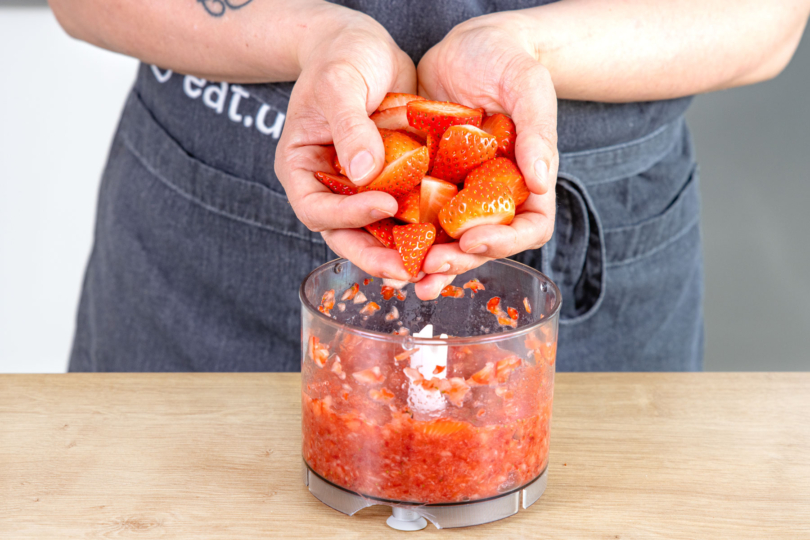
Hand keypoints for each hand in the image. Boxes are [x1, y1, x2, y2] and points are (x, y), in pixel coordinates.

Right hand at [275, 7, 417, 281]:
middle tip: (408, 269)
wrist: (367, 47)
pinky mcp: (393, 183)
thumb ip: (349, 127)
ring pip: (377, 233)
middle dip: (376, 255)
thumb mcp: (340, 84)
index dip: (347, 215)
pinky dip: (424, 228)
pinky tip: (448, 240)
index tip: (384, 205)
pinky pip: (406, 214)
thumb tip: (364, 173)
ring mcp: (362, 190)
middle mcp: (331, 188)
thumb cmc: (341, 57)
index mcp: (302, 169)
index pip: (317, 209)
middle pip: (346, 236)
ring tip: (432, 266)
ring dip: (403, 252)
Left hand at [414, 13, 558, 298]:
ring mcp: (459, 191)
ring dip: (427, 260)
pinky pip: (415, 215)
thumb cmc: (507, 59)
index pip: (529, 227)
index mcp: (525, 180)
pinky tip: (381, 244)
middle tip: (430, 264)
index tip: (473, 240)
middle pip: (483, 243)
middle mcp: (492, 193)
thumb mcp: (528, 86)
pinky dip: (402, 234)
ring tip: (405, 275)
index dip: (504, 242)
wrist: (465, 43)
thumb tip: (542, 181)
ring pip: (447, 238)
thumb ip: (537, 131)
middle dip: (458, 259)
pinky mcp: (427, 182)